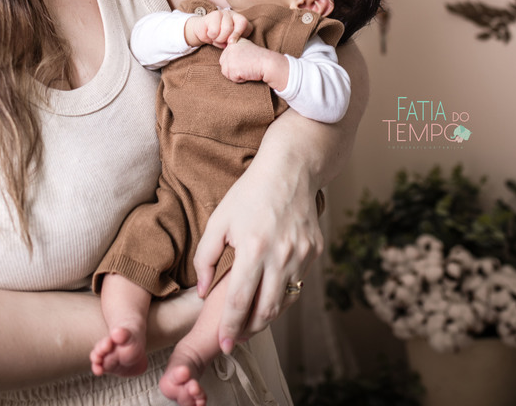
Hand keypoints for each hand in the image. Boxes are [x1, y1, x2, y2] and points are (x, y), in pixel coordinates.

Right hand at [186, 9, 248, 48]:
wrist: (203, 31)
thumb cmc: (219, 37)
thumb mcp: (229, 40)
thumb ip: (234, 40)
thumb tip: (233, 43)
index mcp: (239, 19)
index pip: (245, 24)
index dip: (239, 35)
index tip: (232, 42)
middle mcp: (232, 14)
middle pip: (234, 28)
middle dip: (227, 38)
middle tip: (222, 41)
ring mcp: (223, 13)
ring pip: (226, 30)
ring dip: (219, 38)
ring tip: (215, 37)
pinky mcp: (213, 14)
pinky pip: (214, 31)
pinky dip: (211, 36)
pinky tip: (210, 33)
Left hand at [193, 144, 321, 352]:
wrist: (291, 169)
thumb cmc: (249, 193)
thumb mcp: (219, 221)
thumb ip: (206, 258)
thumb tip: (202, 292)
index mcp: (254, 249)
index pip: (239, 302)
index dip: (229, 328)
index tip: (222, 345)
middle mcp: (281, 256)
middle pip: (265, 311)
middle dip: (249, 331)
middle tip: (235, 340)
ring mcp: (302, 255)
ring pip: (284, 302)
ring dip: (266, 318)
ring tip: (249, 324)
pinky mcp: (314, 251)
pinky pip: (297, 284)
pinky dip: (282, 296)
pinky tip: (268, 296)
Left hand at [218, 38, 285, 86]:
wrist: (268, 63)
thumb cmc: (259, 58)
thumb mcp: (245, 49)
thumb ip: (234, 52)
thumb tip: (224, 62)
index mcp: (232, 42)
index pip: (225, 58)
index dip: (236, 63)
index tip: (247, 60)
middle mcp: (229, 48)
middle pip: (223, 65)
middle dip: (234, 69)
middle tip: (246, 65)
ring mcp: (230, 57)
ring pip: (226, 72)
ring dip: (236, 74)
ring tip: (247, 68)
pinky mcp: (232, 67)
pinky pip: (232, 78)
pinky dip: (240, 79)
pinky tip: (248, 72)